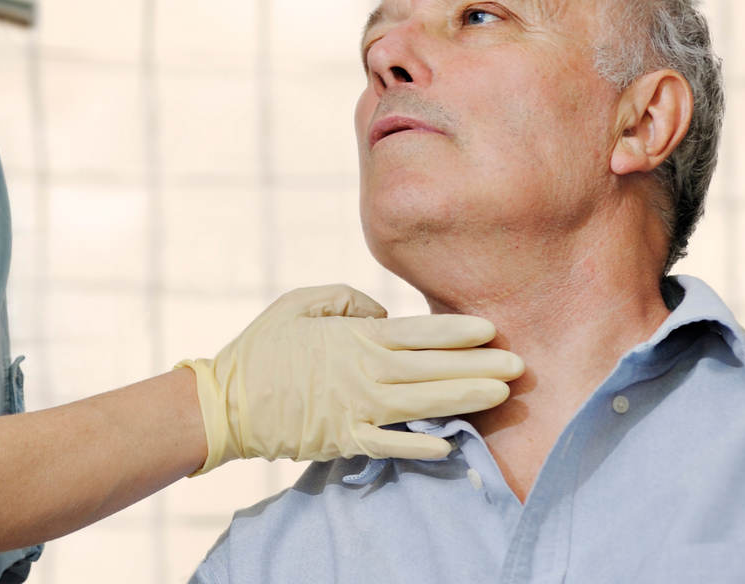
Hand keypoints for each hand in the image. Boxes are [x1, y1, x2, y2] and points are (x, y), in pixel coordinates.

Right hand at [175, 284, 521, 474]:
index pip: (417, 333)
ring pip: (421, 404)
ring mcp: (355, 411)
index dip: (457, 332)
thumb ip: (346, 299)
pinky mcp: (343, 440)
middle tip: (518, 365)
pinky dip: (418, 445)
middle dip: (478, 367)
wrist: (226, 403)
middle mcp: (362, 374)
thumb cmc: (262, 346)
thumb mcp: (299, 302)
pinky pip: (388, 443)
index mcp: (353, 338)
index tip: (491, 329)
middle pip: (431, 370)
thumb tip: (383, 311)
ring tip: (501, 397)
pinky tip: (449, 443)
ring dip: (464, 400)